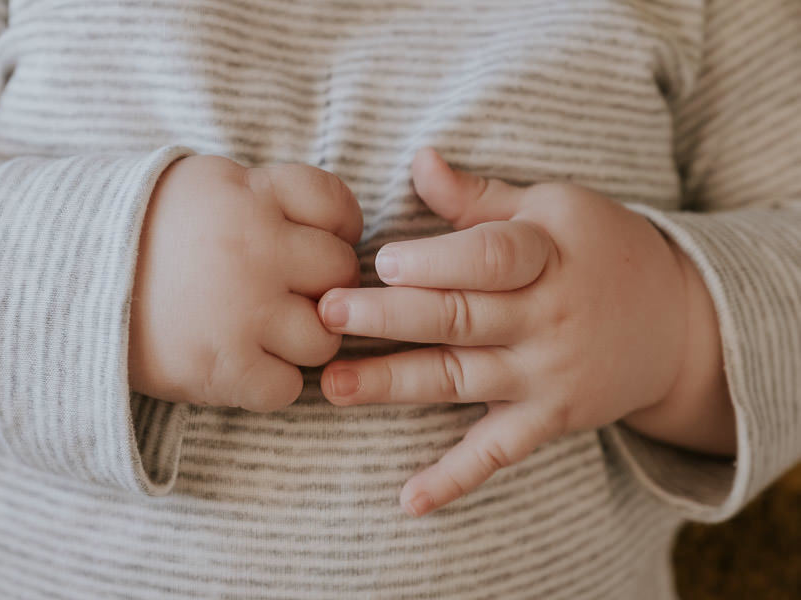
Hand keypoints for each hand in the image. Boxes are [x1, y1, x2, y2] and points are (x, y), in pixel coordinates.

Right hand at [129, 155, 361, 410]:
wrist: (59, 277)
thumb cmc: (139, 230)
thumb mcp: (201, 185)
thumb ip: (264, 196)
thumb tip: (327, 226)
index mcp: (249, 195)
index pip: (337, 204)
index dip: (340, 228)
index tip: (321, 241)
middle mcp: (255, 249)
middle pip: (340, 273)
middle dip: (323, 285)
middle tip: (292, 294)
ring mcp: (242, 311)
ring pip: (323, 338)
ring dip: (301, 341)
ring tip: (265, 333)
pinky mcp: (220, 367)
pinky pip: (286, 388)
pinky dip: (270, 383)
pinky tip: (242, 364)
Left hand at [318, 148, 732, 515]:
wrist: (678, 322)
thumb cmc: (600, 249)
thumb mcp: (553, 206)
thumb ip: (480, 196)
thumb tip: (418, 160)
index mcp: (550, 255)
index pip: (492, 258)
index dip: (437, 260)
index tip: (381, 260)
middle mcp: (549, 318)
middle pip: (461, 319)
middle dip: (390, 317)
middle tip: (326, 313)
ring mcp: (548, 375)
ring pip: (460, 381)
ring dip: (394, 385)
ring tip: (334, 384)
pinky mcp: (548, 419)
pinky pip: (498, 452)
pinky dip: (455, 478)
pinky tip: (410, 500)